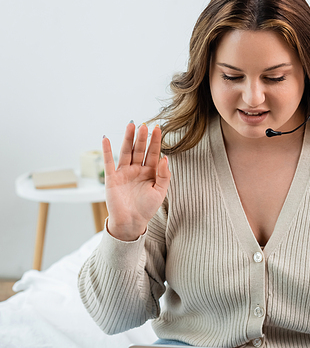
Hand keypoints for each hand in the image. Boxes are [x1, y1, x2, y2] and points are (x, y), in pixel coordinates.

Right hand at [103, 123, 170, 240]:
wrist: (131, 223)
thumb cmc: (146, 209)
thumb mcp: (160, 192)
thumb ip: (163, 175)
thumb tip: (165, 157)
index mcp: (150, 172)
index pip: (153, 153)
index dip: (155, 141)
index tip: (158, 128)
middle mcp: (137, 169)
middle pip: (139, 149)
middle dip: (142, 137)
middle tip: (144, 125)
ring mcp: (124, 172)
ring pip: (126, 152)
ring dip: (127, 138)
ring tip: (130, 125)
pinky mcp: (112, 178)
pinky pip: (109, 162)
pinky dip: (107, 151)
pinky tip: (106, 139)